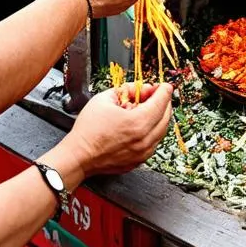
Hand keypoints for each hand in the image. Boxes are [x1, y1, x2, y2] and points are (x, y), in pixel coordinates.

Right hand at [45, 83, 173, 185]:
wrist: (79, 156)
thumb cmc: (88, 130)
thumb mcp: (104, 99)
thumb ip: (126, 89)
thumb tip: (140, 88)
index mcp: (138, 122)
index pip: (161, 102)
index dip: (164, 90)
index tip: (164, 86)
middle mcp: (144, 139)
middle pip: (165, 116)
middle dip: (163, 102)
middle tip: (155, 95)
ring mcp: (143, 152)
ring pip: (161, 130)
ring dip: (158, 117)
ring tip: (145, 109)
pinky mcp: (139, 160)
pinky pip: (153, 142)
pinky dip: (152, 131)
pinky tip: (140, 125)